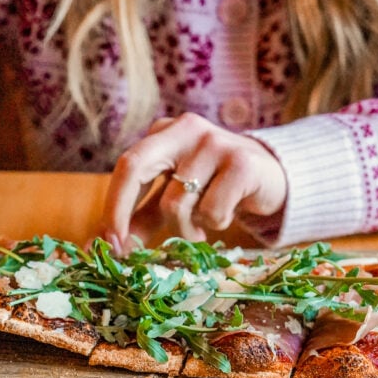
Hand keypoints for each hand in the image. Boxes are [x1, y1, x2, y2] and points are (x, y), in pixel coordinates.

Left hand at [100, 112, 287, 249]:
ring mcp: (215, 141)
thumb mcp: (175, 199)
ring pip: (175, 203)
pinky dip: (214, 224)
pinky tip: (225, 215)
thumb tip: (103, 248)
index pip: (126, 167)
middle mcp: (186, 129)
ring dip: (185, 229)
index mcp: (164, 133)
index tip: (106, 244)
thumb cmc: (216, 188)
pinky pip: (211, 211)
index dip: (112, 207)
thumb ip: (141, 218)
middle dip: (122, 212)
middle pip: (135, 166)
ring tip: (201, 228)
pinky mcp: (243, 162)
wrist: (274, 179)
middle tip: (125, 248)